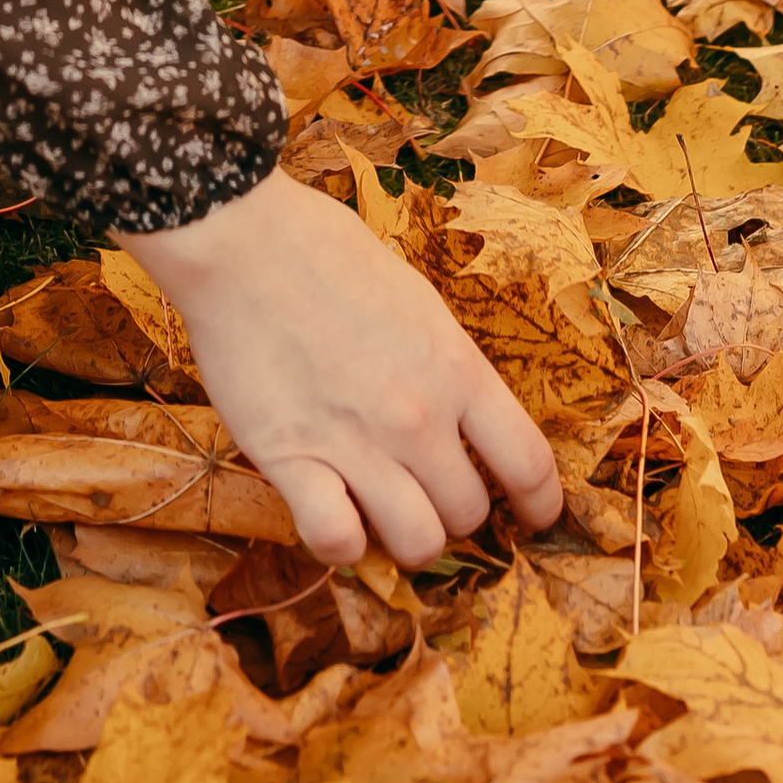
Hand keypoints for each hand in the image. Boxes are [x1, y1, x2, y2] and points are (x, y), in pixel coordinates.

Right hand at [117, 163, 563, 567]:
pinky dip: (340, 541)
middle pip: (469, 514)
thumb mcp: (417, 300)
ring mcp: (356, 444)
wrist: (242, 239)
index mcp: (456, 368)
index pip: (530, 465)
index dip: (540, 505)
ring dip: (403, 535)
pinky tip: (330, 509)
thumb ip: (446, 365)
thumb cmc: (326, 253)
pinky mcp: (291, 461)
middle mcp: (417, 417)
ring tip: (381, 510)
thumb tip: (463, 417)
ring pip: (416, 544)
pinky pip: (337, 542)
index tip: (532, 516)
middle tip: (426, 491)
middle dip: (454, 512)